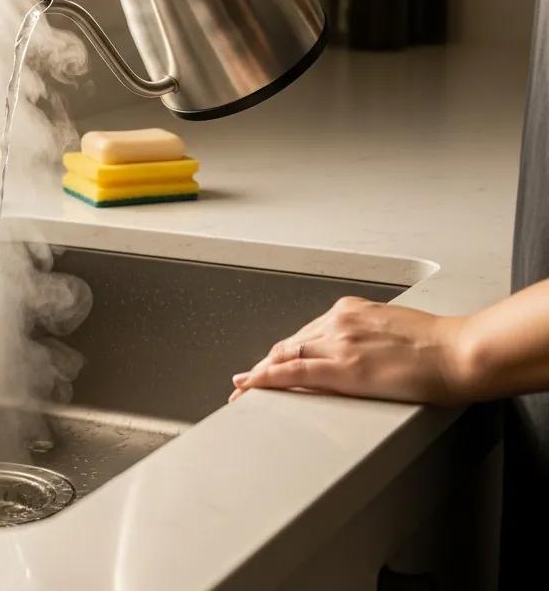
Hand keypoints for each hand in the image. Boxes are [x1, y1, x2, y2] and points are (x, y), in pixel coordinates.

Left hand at [228, 296, 473, 407]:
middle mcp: (338, 321)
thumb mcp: (391, 330)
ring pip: (285, 357)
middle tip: (245, 382)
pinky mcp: (345, 367)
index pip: (304, 334)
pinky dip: (268, 378)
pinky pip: (294, 371)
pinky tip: (251, 386)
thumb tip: (357, 353)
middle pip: (288, 344)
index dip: (282, 351)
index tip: (268, 362)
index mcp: (350, 311)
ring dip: (260, 375)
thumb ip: (365, 337)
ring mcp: (339, 342)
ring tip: (242, 392)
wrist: (459, 352)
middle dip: (264, 365)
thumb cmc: (438, 346)